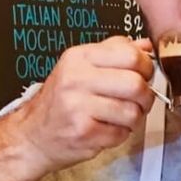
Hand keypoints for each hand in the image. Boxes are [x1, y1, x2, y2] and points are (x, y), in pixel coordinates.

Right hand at [6, 36, 155, 175]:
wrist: (33, 135)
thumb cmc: (61, 101)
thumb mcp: (82, 66)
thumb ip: (115, 53)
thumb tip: (145, 45)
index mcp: (80, 57)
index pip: (131, 55)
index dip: (146, 67)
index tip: (144, 75)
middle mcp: (77, 78)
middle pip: (136, 84)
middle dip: (145, 96)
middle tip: (139, 101)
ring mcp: (78, 106)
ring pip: (132, 112)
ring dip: (134, 119)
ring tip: (120, 117)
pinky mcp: (83, 131)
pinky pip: (121, 133)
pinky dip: (120, 134)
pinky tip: (107, 129)